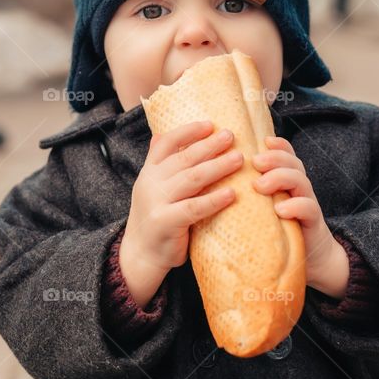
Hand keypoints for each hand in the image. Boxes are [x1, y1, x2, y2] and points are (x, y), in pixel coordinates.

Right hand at [120, 120, 243, 307]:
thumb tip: (161, 135)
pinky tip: (232, 193)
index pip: (167, 144)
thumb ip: (158, 164)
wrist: (140, 254)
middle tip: (231, 136)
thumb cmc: (155, 218)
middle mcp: (151, 183)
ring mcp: (157, 202)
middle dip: (209, 145)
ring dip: (217, 167)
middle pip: (184, 158)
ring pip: (192, 179)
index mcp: (149, 171)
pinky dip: (214, 200)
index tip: (210, 124)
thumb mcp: (151, 187)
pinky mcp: (166, 222)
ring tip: (239, 159)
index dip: (188, 131)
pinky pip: (194, 208)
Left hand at [251, 136, 349, 298]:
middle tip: (254, 162)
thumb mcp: (258, 206)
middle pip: (292, 162)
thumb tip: (210, 178)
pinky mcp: (313, 223)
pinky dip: (295, 206)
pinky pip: (309, 209)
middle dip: (274, 158)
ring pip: (301, 181)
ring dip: (280, 178)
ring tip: (260, 185)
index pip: (284, 154)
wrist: (308, 260)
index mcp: (284, 179)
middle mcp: (297, 187)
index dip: (276, 145)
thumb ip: (246, 190)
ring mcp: (306, 203)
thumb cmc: (274, 229)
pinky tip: (280, 210)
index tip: (261, 141)